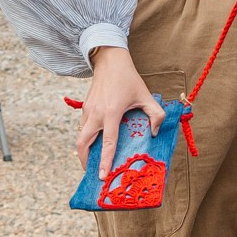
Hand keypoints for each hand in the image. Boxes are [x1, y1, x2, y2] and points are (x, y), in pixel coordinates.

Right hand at [79, 46, 164, 179]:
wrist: (110, 60)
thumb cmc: (128, 78)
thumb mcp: (146, 95)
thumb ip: (156, 114)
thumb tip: (154, 132)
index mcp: (111, 112)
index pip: (107, 143)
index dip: (104, 161)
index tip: (102, 175)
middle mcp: (96, 113)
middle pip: (83, 143)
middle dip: (85, 161)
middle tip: (92, 173)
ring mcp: (88, 110)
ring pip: (80, 136)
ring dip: (84, 151)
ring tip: (92, 162)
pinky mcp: (85, 107)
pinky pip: (82, 128)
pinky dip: (85, 139)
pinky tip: (93, 144)